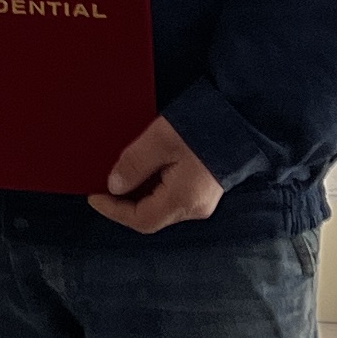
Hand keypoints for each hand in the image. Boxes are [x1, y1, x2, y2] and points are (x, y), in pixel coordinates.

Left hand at [89, 113, 225, 234]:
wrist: (243, 118)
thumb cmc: (203, 126)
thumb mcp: (161, 140)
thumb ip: (135, 164)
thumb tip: (114, 186)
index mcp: (183, 200)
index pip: (141, 220)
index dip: (113, 210)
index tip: (93, 195)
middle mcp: (194, 208)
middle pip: (150, 217)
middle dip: (123, 204)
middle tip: (102, 185)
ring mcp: (202, 200)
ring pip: (160, 207)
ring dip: (137, 195)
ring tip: (119, 175)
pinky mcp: (205, 190)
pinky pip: (171, 197)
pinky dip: (152, 188)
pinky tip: (143, 171)